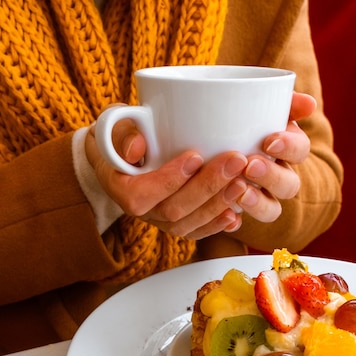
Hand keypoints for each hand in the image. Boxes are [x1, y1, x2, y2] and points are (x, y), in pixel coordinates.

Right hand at [85, 91, 314, 238]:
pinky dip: (217, 224)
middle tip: (235, 160)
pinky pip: (197, 231)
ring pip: (188, 224)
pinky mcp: (177, 221)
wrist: (123, 152)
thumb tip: (136, 148)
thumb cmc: (121, 134)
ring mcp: (159, 219)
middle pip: (172, 210)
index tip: (194, 156)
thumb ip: (122, 132)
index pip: (139, 195)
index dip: (168, 180)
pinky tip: (236, 213)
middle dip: (206, 187)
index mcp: (118, 186)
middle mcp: (139, 209)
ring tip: (242, 182)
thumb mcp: (114, 124)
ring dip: (217, 204)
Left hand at [233, 92, 314, 221]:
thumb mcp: (249, 102)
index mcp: (283, 148)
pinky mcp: (232, 212)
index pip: (299, 150)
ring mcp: (256, 196)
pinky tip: (227, 217)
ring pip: (271, 210)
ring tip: (240, 192)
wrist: (189, 132)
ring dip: (259, 204)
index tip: (269, 142)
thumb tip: (310, 105)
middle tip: (250, 166)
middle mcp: (275, 175)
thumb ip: (278, 99)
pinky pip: (239, 224)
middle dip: (272, 176)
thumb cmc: (227, 114)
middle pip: (289, 185)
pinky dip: (234, 223)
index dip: (290, 148)